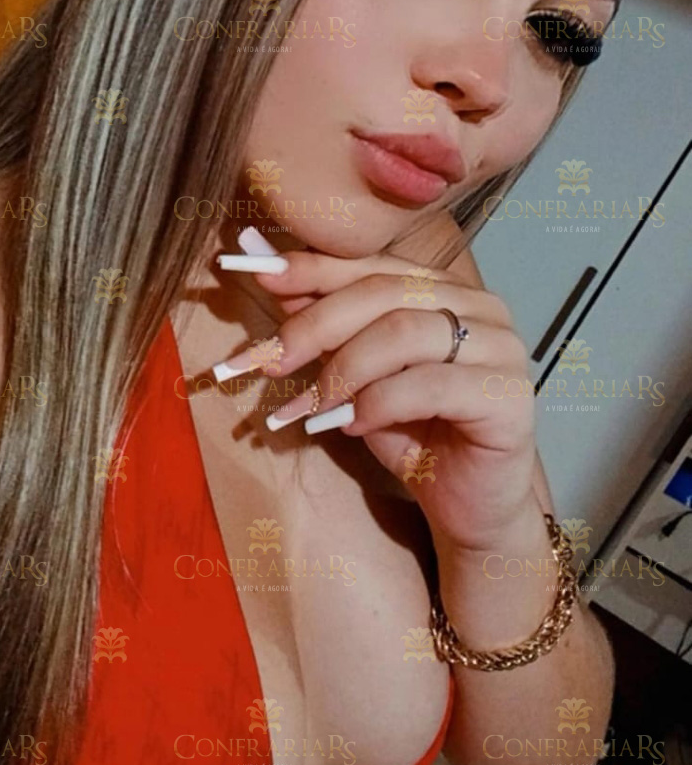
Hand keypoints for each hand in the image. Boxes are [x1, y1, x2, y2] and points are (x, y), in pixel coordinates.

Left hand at [218, 248, 537, 552]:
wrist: (467, 506)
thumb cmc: (413, 433)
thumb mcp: (354, 373)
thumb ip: (318, 318)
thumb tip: (258, 258)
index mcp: (444, 289)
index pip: (372, 265)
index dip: (311, 270)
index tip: (256, 277)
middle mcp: (480, 306)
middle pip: (383, 294)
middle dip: (315, 326)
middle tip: (268, 362)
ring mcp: (501, 348)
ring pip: (402, 333)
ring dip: (342, 371)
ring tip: (309, 407)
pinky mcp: (509, 395)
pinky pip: (428, 385)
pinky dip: (378, 403)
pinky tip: (353, 425)